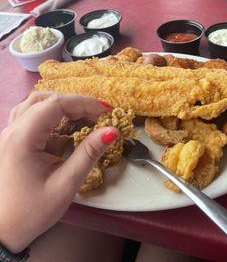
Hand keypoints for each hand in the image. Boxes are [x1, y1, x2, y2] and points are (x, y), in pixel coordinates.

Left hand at [0, 91, 118, 252]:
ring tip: (82, 115)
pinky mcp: (10, 139)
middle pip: (46, 99)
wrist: (3, 230)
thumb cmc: (32, 211)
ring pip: (35, 102)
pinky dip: (48, 111)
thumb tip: (112, 131)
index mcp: (22, 138)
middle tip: (98, 115)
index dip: (84, 103)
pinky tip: (61, 123)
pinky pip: (28, 113)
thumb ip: (88, 154)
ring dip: (61, 104)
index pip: (56, 104)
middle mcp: (12, 130)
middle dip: (76, 103)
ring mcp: (8, 133)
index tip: (106, 112)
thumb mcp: (65, 185)